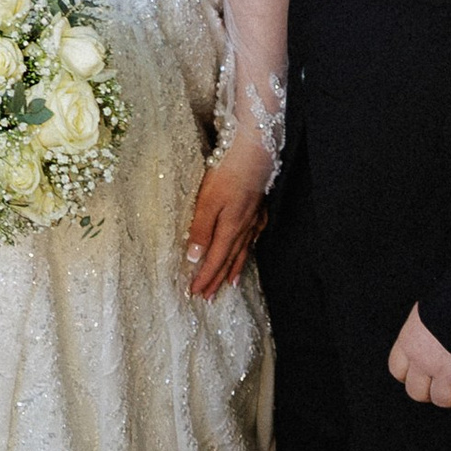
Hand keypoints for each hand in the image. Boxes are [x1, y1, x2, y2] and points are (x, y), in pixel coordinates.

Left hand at [185, 137, 269, 296]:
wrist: (254, 153)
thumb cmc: (228, 174)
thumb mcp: (207, 201)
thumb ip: (201, 230)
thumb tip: (193, 257)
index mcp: (230, 229)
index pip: (214, 260)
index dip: (205, 277)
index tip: (195, 292)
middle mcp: (244, 229)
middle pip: (228, 261)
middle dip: (217, 280)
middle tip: (208, 297)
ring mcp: (253, 221)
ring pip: (241, 252)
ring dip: (232, 270)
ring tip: (228, 284)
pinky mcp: (258, 211)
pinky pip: (251, 240)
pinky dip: (246, 252)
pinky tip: (245, 252)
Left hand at [388, 305, 450, 409]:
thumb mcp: (428, 311)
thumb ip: (424, 328)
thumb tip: (430, 332)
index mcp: (409, 341)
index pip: (397, 370)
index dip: (408, 377)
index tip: (418, 377)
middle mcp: (423, 360)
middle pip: (416, 392)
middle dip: (428, 393)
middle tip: (439, 389)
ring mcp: (445, 372)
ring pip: (442, 400)